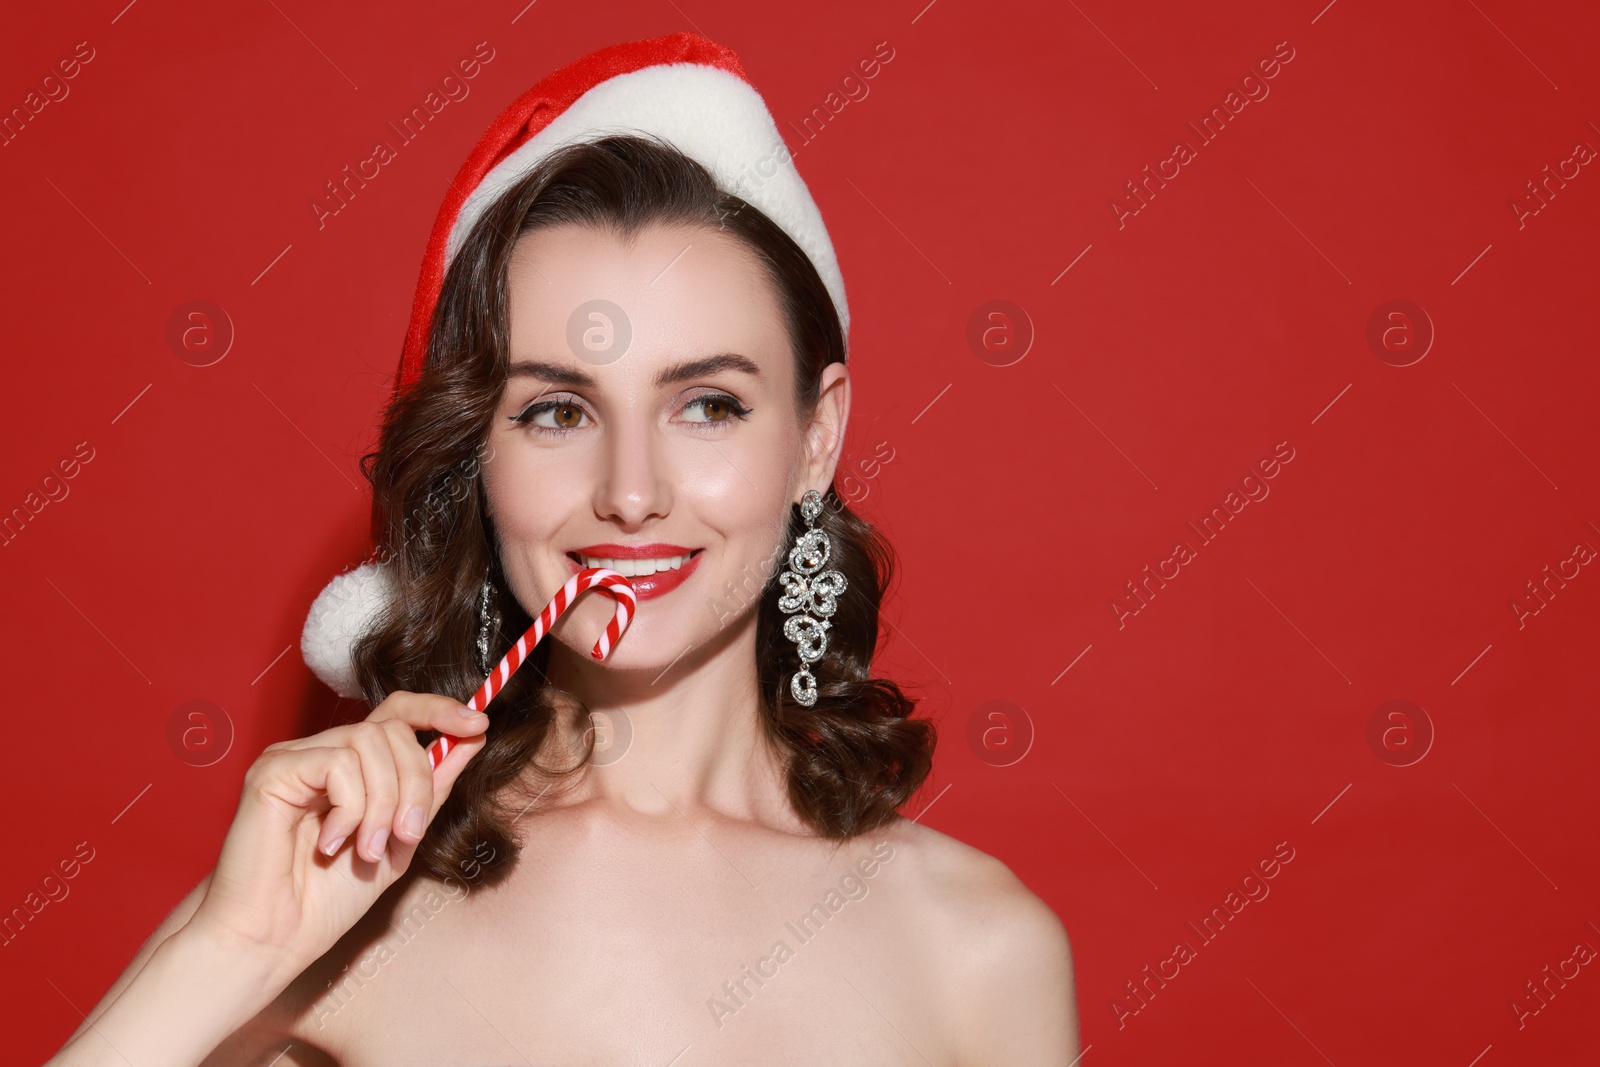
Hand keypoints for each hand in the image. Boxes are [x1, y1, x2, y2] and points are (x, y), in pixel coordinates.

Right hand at [185, 692, 489, 979]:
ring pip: (370, 743)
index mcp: (352, 766)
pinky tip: (332, 843)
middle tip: (406, 836)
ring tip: (367, 849)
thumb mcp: (401, 839)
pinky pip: (337, 764)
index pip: (398, 713)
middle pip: (394, 731)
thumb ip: (432, 788)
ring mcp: (294, 758)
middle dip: (416, 783)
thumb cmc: (329, 898)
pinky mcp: (272, 771)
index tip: (478, 723)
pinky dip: (351, 808)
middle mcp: (322, 752)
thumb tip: (473, 737)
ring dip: (385, 803)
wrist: (278, 939)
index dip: (439, 710)